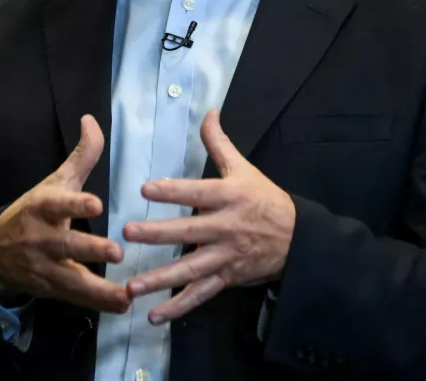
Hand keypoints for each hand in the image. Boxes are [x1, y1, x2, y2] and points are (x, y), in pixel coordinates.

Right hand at [0, 115, 129, 312]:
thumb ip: (81, 155)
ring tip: (126, 293)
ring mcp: (44, 266)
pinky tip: (122, 304)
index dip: (75, 203)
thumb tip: (91, 119)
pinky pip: (75, 297)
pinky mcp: (51, 287)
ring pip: (71, 278)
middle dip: (89, 248)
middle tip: (116, 252)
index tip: (96, 202)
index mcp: (43, 206)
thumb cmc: (37, 211)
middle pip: (65, 244)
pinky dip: (98, 303)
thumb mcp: (55, 182)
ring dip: (98, 287)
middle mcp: (41, 238)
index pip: (57, 203)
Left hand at [123, 108, 295, 324]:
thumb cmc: (264, 199)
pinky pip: (201, 294)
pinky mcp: (227, 278)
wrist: (297, 237)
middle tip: (128, 233)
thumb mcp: (244, 168)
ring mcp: (225, 256)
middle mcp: (225, 227)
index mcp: (228, 197)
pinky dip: (178, 307)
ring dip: (160, 280)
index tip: (145, 189)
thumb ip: (219, 143)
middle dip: (157, 234)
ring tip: (131, 285)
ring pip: (190, 269)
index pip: (196, 192)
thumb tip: (208, 110)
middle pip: (187, 231)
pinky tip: (154, 315)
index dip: (172, 190)